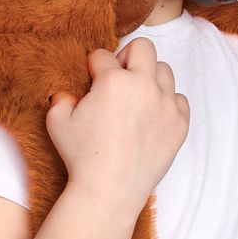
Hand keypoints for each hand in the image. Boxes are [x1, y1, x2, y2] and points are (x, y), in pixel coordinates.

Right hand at [45, 38, 188, 220]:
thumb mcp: (57, 123)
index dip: (93, 67)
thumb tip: (67, 95)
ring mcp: (166, 104)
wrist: (109, 191)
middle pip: (143, 47)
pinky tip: (152, 116)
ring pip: (164, 70)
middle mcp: (143, 86)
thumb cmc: (82, 157)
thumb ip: (60, 99)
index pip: (103, 55)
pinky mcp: (179, 123)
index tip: (93, 80)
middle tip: (118, 78)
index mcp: (113, 81)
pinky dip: (167, 103)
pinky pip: (179, 98)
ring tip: (136, 98)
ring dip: (149, 78)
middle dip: (127, 56)